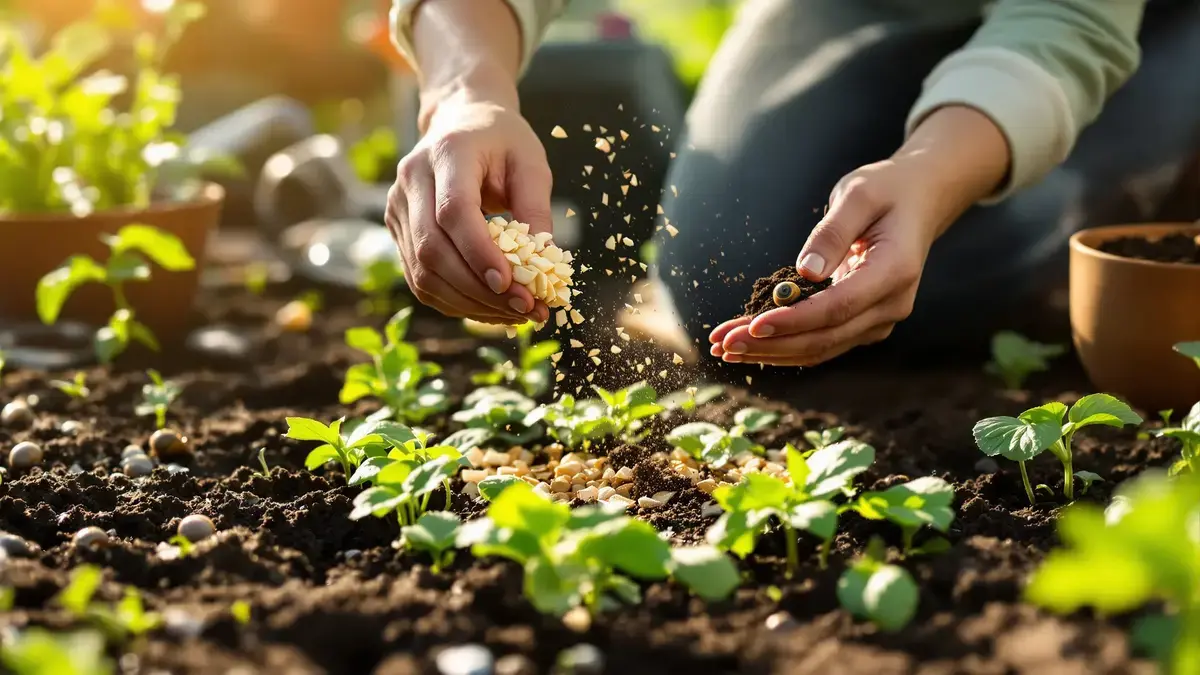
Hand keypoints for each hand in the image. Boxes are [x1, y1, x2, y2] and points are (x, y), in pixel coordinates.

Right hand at [387, 90, 553, 324]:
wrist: (461, 121)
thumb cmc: (502, 141)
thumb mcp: (530, 164)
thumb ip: (536, 209)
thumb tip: (543, 264)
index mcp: (447, 153)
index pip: (453, 211)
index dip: (478, 252)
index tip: (510, 285)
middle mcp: (412, 179)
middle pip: (433, 248)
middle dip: (479, 289)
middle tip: (525, 309)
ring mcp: (397, 206)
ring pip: (423, 271)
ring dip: (469, 303)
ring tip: (513, 315)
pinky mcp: (397, 230)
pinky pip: (420, 278)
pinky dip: (455, 301)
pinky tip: (488, 308)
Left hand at [708, 161, 936, 364]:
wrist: (919, 201)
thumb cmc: (887, 191)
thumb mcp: (859, 195)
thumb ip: (833, 232)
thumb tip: (805, 273)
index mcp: (895, 271)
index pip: (839, 307)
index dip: (794, 320)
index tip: (753, 325)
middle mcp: (892, 304)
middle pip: (825, 338)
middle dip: (770, 344)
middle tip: (723, 344)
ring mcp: (879, 319)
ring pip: (820, 348)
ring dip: (771, 352)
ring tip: (724, 348)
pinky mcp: (863, 324)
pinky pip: (822, 343)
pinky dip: (784, 346)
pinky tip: (749, 344)